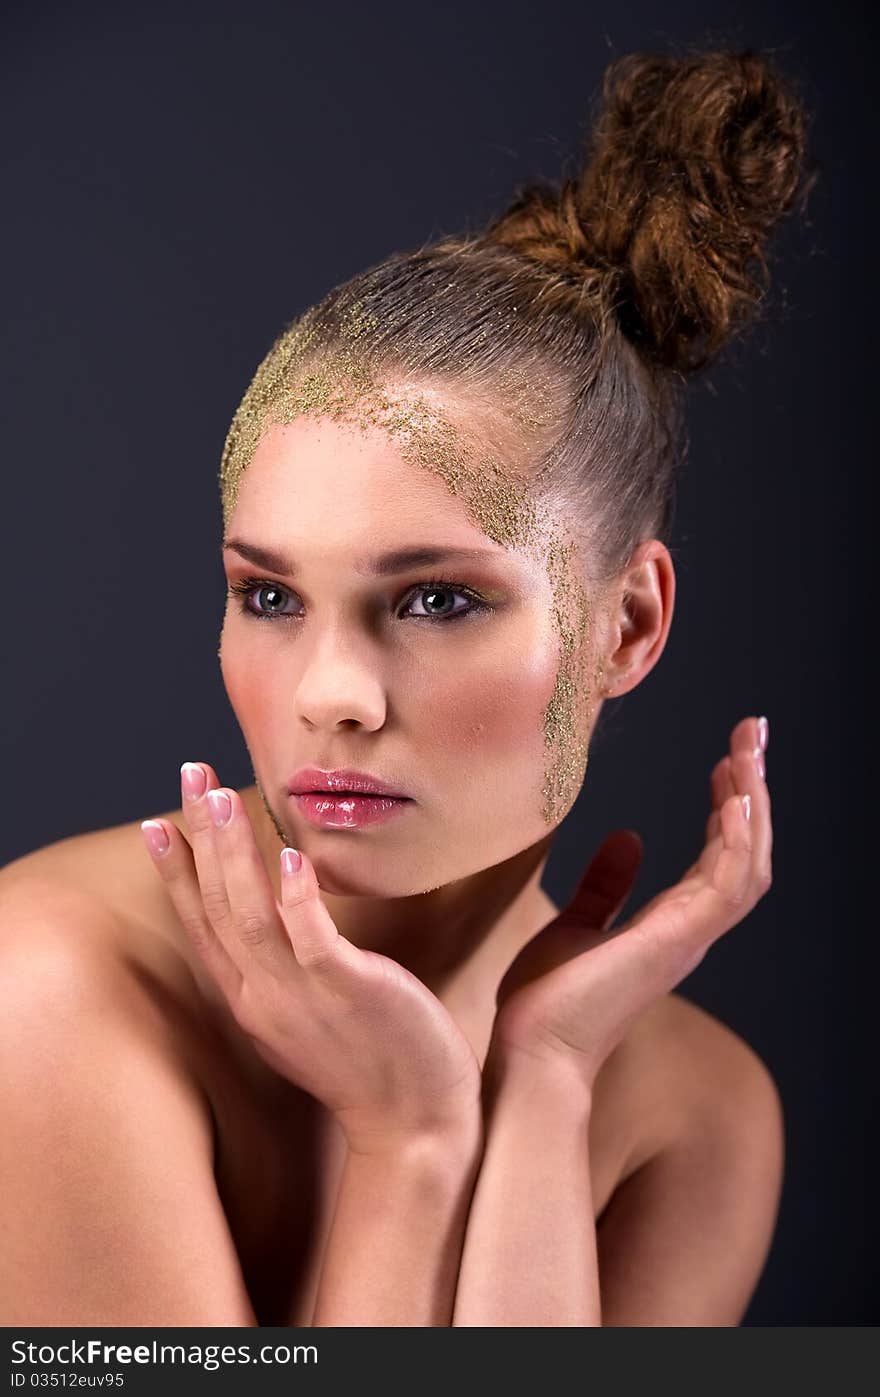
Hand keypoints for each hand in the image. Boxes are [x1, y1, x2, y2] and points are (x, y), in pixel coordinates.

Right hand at [140, 762, 482, 1155]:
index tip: (158, 822)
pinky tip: (293, 858)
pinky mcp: (348, 991)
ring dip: (233, 852)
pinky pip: (314, 939)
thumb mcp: (306, 1015)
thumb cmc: (368, 1062)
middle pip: (218, 907)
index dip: (178, 873)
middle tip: (190, 774)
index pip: (202, 926)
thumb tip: (277, 917)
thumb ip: (284, 968)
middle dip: (201, 836)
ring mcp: (302, 996)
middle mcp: (263, 997)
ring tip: (220, 796)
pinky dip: (298, 898)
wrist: (413, 1126)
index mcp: (250, 1000)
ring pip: (252, 915)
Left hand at [486, 716, 771, 1089]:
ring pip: (748, 862)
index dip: (730, 807)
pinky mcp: (676, 941)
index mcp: (671, 924)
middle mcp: (691, 929)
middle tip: (752, 734)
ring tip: (747, 749)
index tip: (728, 760)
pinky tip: (732, 796)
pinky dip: (735, 839)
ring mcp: (689, 936)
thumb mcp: (574, 925)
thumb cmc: (547, 1003)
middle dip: (753, 790)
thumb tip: (629, 837)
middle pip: (746, 851)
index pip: (720, 856)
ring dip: (751, 802)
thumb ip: (605, 884)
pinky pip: (727, 883)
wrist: (531, 1054)